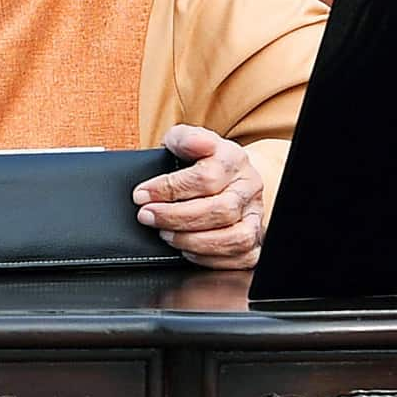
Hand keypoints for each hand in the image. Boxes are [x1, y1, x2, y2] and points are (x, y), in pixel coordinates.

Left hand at [133, 124, 264, 268]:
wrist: (229, 178)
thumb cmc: (202, 162)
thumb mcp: (187, 141)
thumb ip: (183, 138)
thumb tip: (187, 142)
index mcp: (234, 159)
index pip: (207, 176)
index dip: (169, 189)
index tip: (142, 195)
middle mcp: (249, 187)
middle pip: (221, 210)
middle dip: (176, 217)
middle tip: (147, 217)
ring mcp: (254, 216)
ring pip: (234, 238)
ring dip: (193, 241)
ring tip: (166, 235)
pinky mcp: (254, 240)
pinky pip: (240, 257)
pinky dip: (210, 258)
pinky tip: (186, 249)